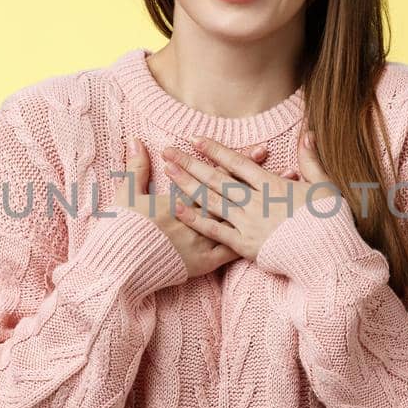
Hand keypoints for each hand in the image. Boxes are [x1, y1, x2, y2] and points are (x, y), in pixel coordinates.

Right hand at [116, 135, 272, 278]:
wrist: (120, 267)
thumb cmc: (121, 230)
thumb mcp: (126, 195)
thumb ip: (135, 167)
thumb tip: (135, 140)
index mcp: (181, 200)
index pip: (217, 177)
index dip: (245, 165)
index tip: (262, 149)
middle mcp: (197, 220)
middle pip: (234, 197)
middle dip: (261, 182)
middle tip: (286, 168)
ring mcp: (202, 242)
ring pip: (238, 222)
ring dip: (263, 210)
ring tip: (287, 198)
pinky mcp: (204, 263)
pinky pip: (231, 251)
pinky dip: (252, 240)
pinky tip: (272, 236)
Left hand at [159, 129, 337, 261]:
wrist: (329, 256)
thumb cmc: (331, 221)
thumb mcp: (324, 185)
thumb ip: (310, 160)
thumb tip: (308, 134)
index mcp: (273, 185)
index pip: (238, 163)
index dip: (215, 150)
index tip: (196, 139)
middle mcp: (256, 202)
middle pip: (217, 179)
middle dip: (191, 163)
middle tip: (169, 151)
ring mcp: (249, 224)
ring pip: (212, 201)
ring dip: (188, 185)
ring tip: (168, 172)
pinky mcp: (246, 246)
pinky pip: (216, 231)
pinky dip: (197, 220)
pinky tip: (179, 210)